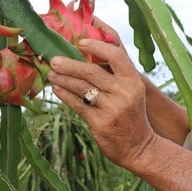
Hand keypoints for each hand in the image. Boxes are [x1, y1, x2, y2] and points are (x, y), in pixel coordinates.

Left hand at [47, 39, 156, 168]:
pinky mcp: (100, 122)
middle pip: (92, 72)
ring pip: (81, 87)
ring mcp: (112, 108)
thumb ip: (116, 77)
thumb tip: (87, 57)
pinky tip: (58, 90)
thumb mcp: (132, 93)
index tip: (80, 43)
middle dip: (69, 64)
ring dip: (63, 79)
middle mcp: (124, 93)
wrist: (139, 147)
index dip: (96, 47)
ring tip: (52, 74)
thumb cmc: (131, 115)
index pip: (115, 56)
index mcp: (133, 81)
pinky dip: (65, 95)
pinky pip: (77, 104)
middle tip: (54, 60)